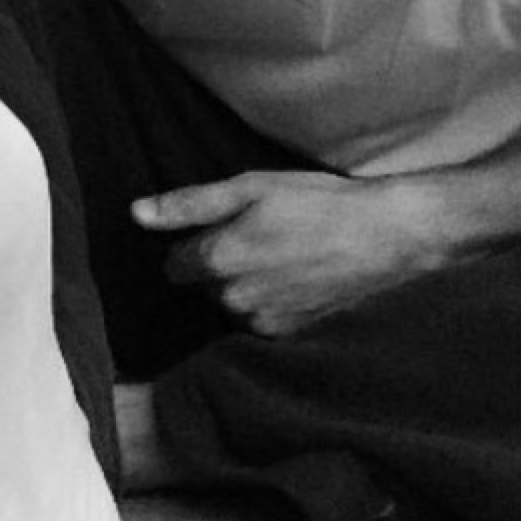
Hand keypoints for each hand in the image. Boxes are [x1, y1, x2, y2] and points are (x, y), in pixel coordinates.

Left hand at [132, 170, 434, 337]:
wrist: (383, 236)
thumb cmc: (317, 202)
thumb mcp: (251, 187)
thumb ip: (190, 204)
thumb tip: (137, 214)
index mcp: (219, 259)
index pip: (175, 265)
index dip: (195, 243)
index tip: (223, 226)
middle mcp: (233, 299)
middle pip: (204, 285)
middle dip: (220, 262)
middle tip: (260, 233)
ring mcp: (261, 321)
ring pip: (232, 302)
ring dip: (245, 282)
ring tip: (283, 252)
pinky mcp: (288, 333)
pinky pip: (259, 318)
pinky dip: (270, 300)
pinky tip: (297, 275)